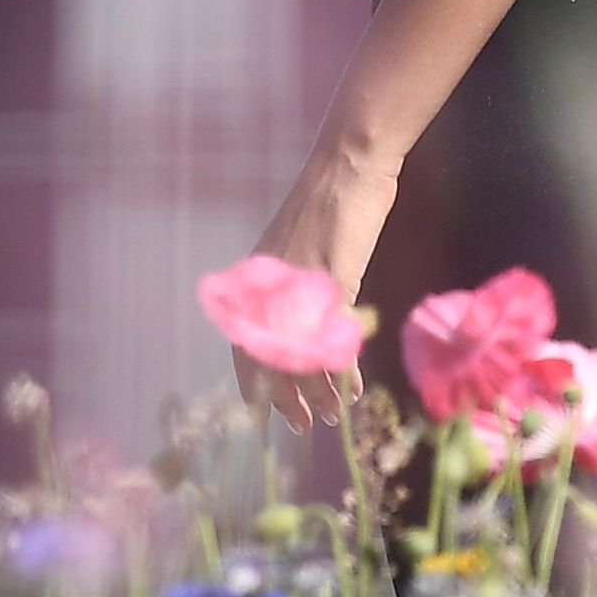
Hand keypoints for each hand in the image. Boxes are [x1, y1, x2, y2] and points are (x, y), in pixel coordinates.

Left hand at [233, 142, 400, 432]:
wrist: (348, 168)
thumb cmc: (328, 205)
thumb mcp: (302, 249)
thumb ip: (295, 285)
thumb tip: (303, 323)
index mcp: (259, 280)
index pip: (243, 343)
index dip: (251, 379)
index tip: (258, 408)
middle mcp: (272, 289)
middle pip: (270, 359)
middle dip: (285, 399)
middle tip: (302, 427)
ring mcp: (300, 288)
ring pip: (303, 358)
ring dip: (318, 393)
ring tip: (332, 418)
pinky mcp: (332, 285)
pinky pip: (334, 341)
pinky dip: (343, 371)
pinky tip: (353, 389)